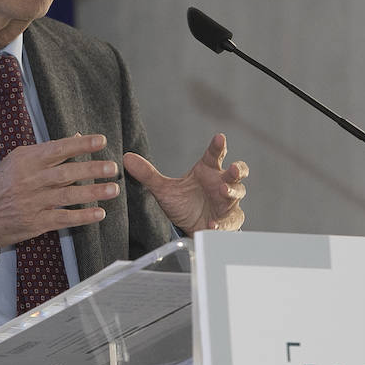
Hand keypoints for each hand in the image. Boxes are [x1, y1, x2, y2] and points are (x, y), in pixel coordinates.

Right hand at [0, 134, 120, 249]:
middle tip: (113, 168)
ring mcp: (33, 203)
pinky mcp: (35, 223)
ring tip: (113, 190)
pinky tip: (99, 213)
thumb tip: (75, 138)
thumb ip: (45, 151)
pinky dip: (82, 217)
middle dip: (92, 170)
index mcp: (25, 161)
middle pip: (67, 173)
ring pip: (68, 196)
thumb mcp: (15, 161)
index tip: (101, 141)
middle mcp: (30, 181)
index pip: (58, 149)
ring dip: (93, 193)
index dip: (81, 145)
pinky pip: (63, 219)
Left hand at [123, 132, 247, 234]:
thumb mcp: (164, 190)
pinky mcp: (227, 220)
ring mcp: (227, 201)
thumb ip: (147, 174)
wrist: (192, 227)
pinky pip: (228, 221)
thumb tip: (126, 158)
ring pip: (237, 192)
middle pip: (237, 172)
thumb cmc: (184, 203)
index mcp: (207, 171)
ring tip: (222, 191)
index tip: (219, 137)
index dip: (218, 146)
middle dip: (237, 169)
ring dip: (231, 191)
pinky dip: (221, 223)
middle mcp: (220, 183)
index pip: (215, 154)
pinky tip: (211, 225)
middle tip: (233, 168)